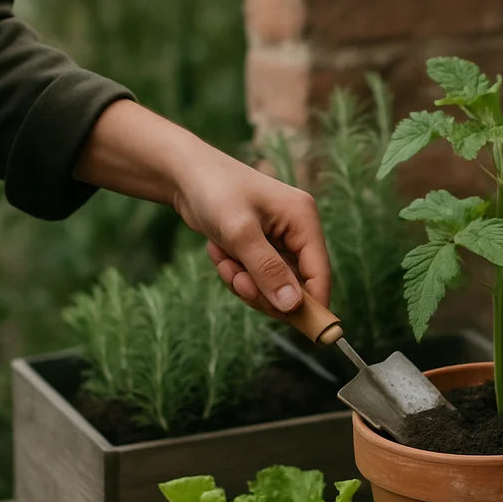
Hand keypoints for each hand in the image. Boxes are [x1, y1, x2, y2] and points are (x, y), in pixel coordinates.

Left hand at [74, 101, 329, 315]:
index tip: (294, 328)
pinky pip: (258, 277)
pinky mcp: (263, 246)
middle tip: (237, 281)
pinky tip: (220, 254)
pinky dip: (238, 274)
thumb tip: (292, 307)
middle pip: (297, 285)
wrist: (183, 173)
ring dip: (246, 282)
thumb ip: (268, 271)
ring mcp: (281, 240)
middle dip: (264, 290)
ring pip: (274, 285)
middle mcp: (299, 230)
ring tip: (223, 261)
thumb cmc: (214, 191)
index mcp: (304, 220)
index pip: (319, 273)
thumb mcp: (240, 233)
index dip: (310, 304)